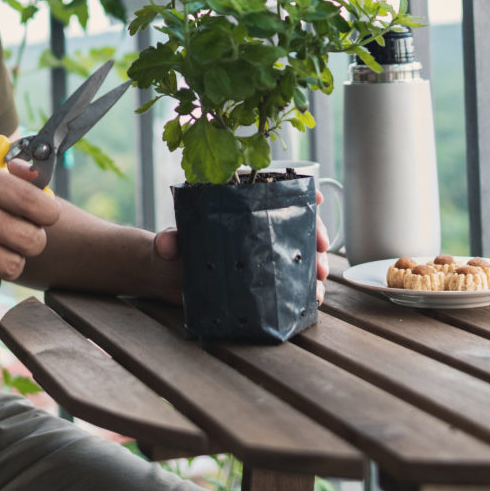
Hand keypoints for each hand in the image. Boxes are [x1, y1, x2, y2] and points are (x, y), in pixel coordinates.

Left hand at [149, 187, 331, 304]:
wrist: (167, 280)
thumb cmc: (170, 252)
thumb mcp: (170, 244)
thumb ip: (170, 240)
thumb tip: (167, 243)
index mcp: (238, 207)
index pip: (273, 192)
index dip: (299, 193)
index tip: (318, 199)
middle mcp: (255, 227)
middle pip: (294, 222)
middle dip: (315, 233)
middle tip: (322, 249)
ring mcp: (261, 253)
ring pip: (297, 252)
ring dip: (315, 263)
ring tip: (321, 279)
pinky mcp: (262, 279)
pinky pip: (290, 281)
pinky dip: (305, 289)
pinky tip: (315, 298)